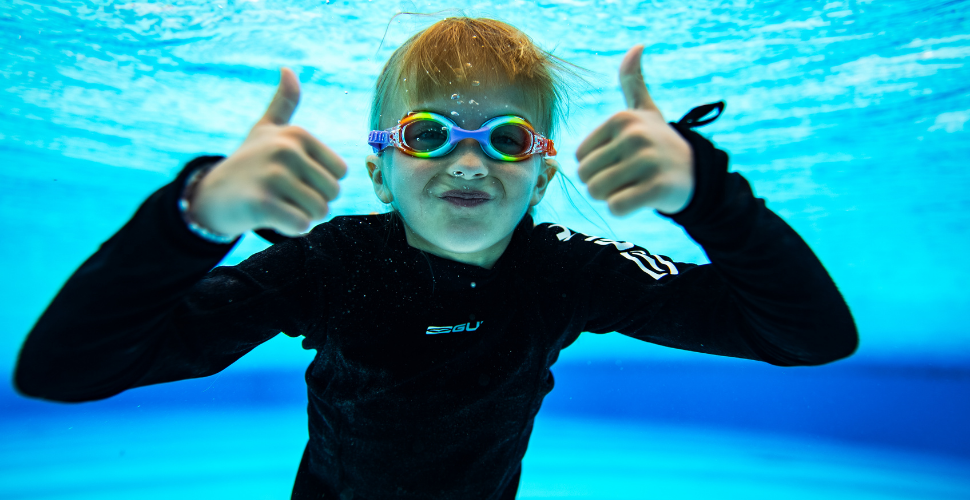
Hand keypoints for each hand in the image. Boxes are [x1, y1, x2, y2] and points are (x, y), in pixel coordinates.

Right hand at [189, 68, 347, 237]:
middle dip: (314, 203)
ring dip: (303, 217)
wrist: (211, 196)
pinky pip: (301, 225)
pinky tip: (271, 218)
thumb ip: (283, 103)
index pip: (340, 172)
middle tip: (286, 196)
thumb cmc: (248, 164)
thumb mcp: (266, 130)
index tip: (295, 178)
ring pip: (319, 212)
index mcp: (297, 134)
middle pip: (332, 193)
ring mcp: (273, 175)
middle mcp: (286, 150)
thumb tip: (288, 69)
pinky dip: (291, 229)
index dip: (322, 183)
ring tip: (279, 205)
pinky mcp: (262, 203)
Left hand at [576, 45, 693, 215]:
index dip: (596, 166)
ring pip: (598, 193)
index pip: (579, 158)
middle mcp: (633, 136)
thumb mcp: (646, 111)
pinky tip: (642, 198)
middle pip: (586, 177)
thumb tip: (637, 46)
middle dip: (602, 184)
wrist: (697, 174)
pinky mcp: (657, 188)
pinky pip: (617, 208)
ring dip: (612, 196)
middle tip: (628, 176)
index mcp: (621, 119)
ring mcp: (647, 161)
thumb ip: (633, 81)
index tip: (621, 160)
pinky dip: (625, 209)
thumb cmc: (659, 142)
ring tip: (634, 185)